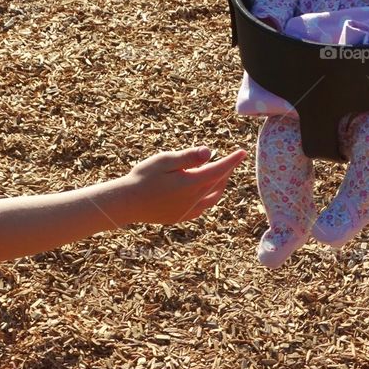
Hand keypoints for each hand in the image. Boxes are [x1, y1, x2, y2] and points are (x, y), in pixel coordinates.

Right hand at [122, 147, 247, 224]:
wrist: (126, 203)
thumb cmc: (142, 177)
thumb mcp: (164, 160)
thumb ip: (188, 157)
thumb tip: (209, 152)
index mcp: (191, 183)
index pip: (219, 170)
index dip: (232, 161)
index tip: (242, 152)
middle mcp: (194, 199)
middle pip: (218, 184)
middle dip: (226, 171)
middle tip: (230, 160)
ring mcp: (187, 211)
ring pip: (213, 197)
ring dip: (219, 185)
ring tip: (220, 174)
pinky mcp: (180, 217)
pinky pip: (202, 208)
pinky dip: (208, 198)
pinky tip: (204, 193)